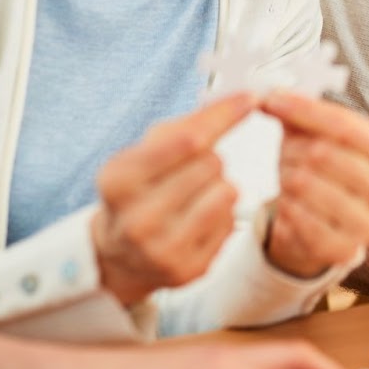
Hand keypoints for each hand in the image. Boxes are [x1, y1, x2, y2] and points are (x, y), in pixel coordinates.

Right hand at [91, 93, 251, 307]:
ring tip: (196, 194)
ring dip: (220, 185)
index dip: (224, 116)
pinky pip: (231, 223)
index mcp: (118, 181)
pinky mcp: (188, 270)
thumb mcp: (146, 150)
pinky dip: (222, 213)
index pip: (188, 141)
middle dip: (210, 158)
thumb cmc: (139, 188)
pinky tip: (198, 219)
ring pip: (227, 192)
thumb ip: (190, 124)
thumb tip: (241, 100)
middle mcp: (136, 220)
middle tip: (190, 170)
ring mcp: (161, 250)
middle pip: (211, 164)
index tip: (250, 98)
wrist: (120, 252)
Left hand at [261, 92, 368, 278]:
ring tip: (289, 176)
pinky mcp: (343, 250)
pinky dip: (285, 206)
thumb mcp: (319, 135)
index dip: (306, 111)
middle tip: (286, 151)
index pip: (346, 126)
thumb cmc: (326, 171)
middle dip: (294, 148)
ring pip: (307, 185)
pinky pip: (299, 219)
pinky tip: (288, 201)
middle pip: (325, 154)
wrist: (323, 220)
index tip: (274, 101)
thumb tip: (271, 96)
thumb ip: (301, 112)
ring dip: (287, 176)